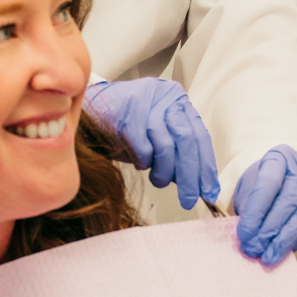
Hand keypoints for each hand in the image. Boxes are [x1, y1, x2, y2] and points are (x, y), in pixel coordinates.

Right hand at [83, 78, 221, 212]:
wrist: (87, 108)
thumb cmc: (123, 124)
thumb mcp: (155, 135)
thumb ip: (176, 152)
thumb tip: (196, 183)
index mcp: (178, 100)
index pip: (200, 136)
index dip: (206, 166)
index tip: (209, 191)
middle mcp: (166, 98)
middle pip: (188, 141)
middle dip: (190, 176)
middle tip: (189, 199)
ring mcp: (148, 103)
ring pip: (167, 147)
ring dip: (163, 172)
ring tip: (158, 180)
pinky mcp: (129, 112)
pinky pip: (144, 149)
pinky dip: (143, 163)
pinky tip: (139, 163)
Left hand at [232, 147, 296, 264]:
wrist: (283, 180)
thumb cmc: (261, 186)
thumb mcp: (248, 189)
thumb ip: (248, 210)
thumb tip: (249, 239)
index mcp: (279, 156)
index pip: (269, 182)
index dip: (256, 211)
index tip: (244, 234)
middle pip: (290, 199)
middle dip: (270, 228)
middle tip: (254, 248)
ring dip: (286, 239)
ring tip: (268, 256)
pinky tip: (284, 249)